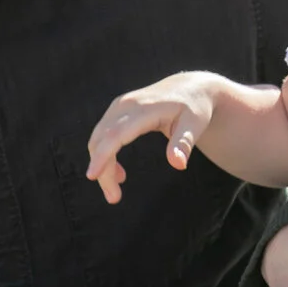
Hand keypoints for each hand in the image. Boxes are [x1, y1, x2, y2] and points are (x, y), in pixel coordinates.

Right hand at [84, 71, 218, 203]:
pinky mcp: (117, 111)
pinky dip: (105, 156)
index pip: (116, 134)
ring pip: (99, 139)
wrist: (190, 88)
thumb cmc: (194, 107)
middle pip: (102, 140)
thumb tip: (178, 165)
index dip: (102, 155)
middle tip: (114, 198)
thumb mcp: (195, 124)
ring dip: (102, 165)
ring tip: (116, 191)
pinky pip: (103, 136)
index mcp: (144, 108)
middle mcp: (125, 105)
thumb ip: (185, 143)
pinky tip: (119, 174)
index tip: (92, 176)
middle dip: (102, 170)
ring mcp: (119, 106)